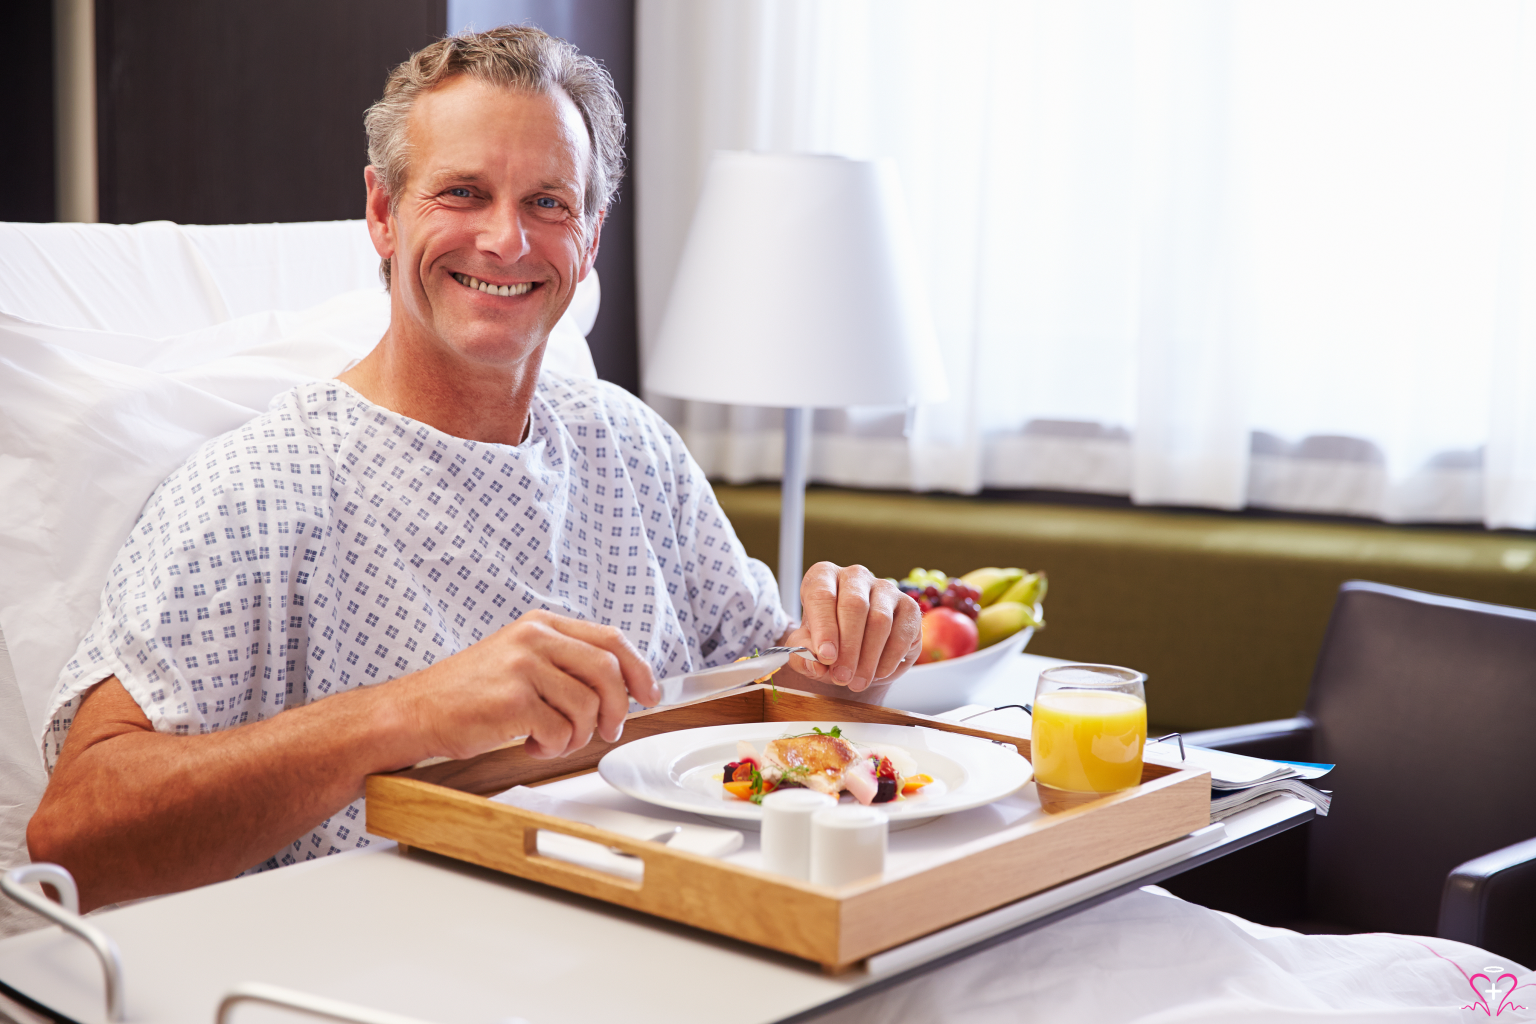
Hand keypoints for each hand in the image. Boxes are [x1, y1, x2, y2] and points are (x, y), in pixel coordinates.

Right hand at [401, 610, 658, 760]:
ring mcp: (523, 666)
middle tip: (607, 731)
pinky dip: (553, 746)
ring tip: (551, 739)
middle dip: (617, 709)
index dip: (638, 669)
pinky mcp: (513, 699)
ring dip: (577, 735)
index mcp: (540, 624)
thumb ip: (564, 665)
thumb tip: (619, 688)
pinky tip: (530, 744)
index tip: (649, 694)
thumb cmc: (467, 695)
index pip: (610, 639)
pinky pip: (561, 729)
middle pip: (608, 671)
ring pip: (587, 706)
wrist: (414, 713)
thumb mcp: (519, 661)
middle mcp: (534, 638)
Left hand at [779, 562, 922, 691]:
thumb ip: (803, 656)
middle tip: (841, 677)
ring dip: (868, 657)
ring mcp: (886, 588)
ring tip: (857, 682)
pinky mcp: (910, 607)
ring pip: (880, 620)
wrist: (857, 653)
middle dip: (848, 647)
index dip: (824, 628)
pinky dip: (889, 659)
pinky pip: (902, 633)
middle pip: (854, 605)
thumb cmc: (828, 643)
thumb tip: (816, 663)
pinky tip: (877, 674)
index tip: (826, 657)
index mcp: (824, 577)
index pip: (822, 595)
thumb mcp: (807, 650)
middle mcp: (855, 577)